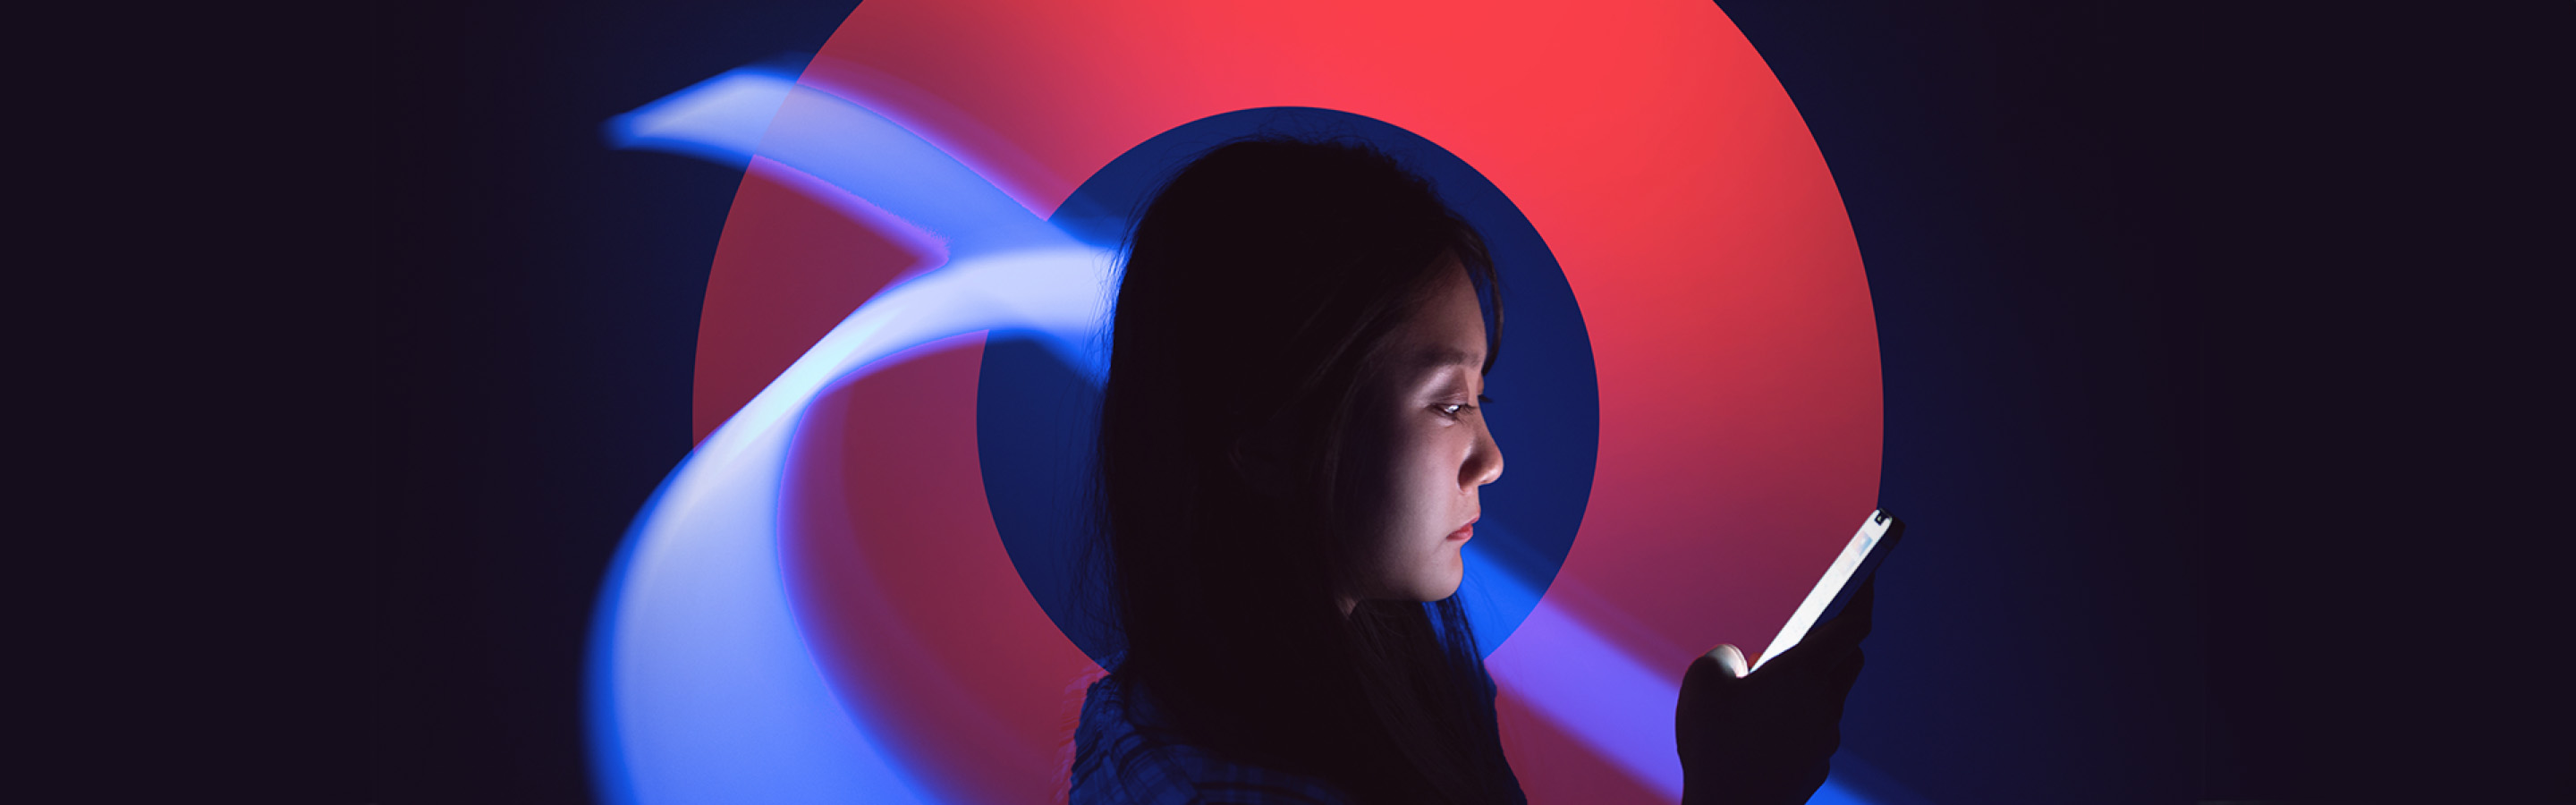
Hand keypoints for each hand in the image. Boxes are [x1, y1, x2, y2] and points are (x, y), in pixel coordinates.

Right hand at [1674, 578, 1873, 804]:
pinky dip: (1798, 719)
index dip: (1863, 596)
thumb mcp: (1702, 683)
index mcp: (1804, 673)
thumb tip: (1739, 663)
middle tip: (1814, 631)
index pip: (1853, 625)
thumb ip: (1724, 657)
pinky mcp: (1816, 765)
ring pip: (1831, 696)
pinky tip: (1762, 730)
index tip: (1868, 575)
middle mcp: (1824, 703)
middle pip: (1850, 658)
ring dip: (1813, 683)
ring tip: (1769, 688)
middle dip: (1839, 639)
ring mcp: (1824, 737)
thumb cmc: (1715, 748)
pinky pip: (1815, 729)